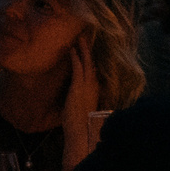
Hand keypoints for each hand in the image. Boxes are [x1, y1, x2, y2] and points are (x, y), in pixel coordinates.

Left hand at [60, 43, 101, 170]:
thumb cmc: (84, 127)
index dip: (92, 60)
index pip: (95, 72)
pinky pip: (78, 69)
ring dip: (83, 50)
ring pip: (87, 63)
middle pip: (93, 64)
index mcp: (97, 91)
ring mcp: (87, 86)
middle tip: (85, 36)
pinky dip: (76, 58)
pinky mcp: (79, 87)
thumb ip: (86, 103)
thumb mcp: (86, 112)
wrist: (82, 134)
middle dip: (89, 50)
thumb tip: (84, 101)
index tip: (89, 50)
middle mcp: (95, 86)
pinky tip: (72, 50)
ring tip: (80, 38)